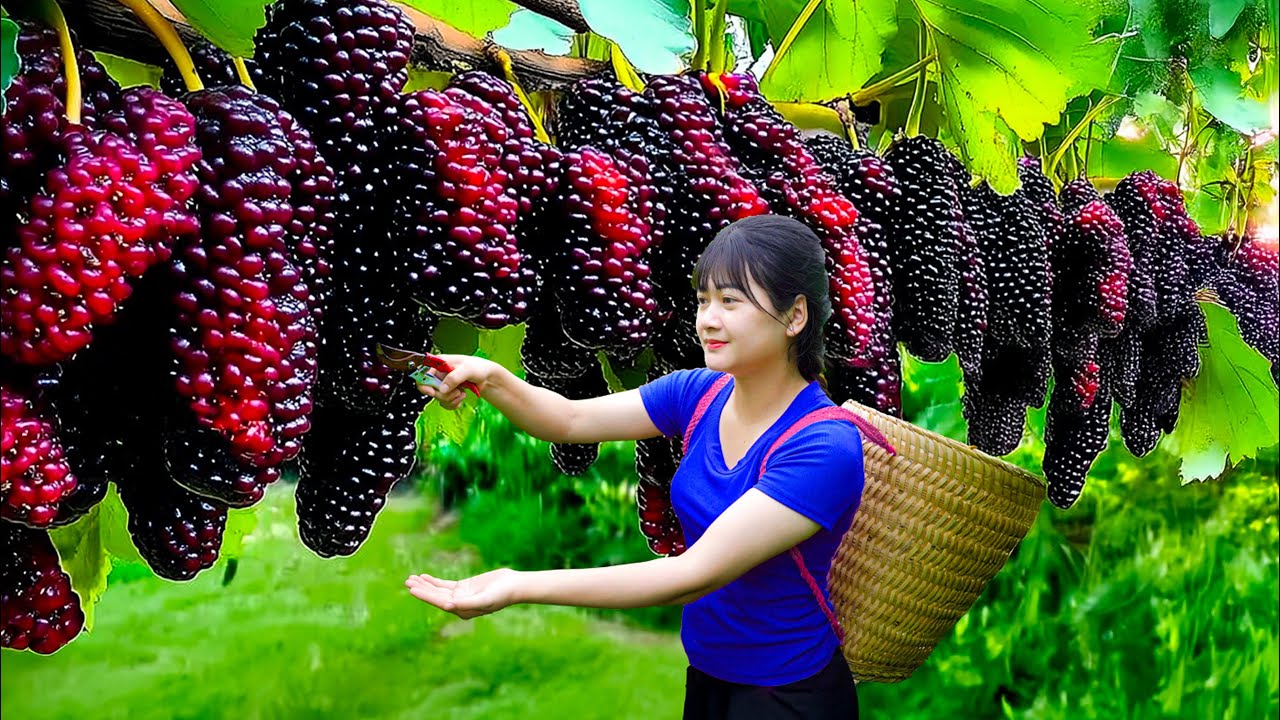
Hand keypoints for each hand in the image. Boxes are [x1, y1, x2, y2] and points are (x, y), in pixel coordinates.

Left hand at [404, 568, 520, 619]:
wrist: (513, 585)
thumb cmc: (501, 595)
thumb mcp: (484, 599)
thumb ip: (466, 603)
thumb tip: (447, 606)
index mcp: (462, 611)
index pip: (439, 602)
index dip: (425, 595)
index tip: (412, 589)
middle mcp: (458, 605)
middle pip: (436, 596)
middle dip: (421, 589)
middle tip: (407, 582)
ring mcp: (460, 595)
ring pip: (438, 590)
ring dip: (425, 584)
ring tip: (410, 578)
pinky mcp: (463, 586)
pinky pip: (444, 584)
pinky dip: (434, 581)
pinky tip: (424, 577)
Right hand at [415, 354, 496, 409]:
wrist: (486, 377)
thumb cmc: (477, 367)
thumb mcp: (467, 370)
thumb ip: (454, 378)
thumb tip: (442, 388)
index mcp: (438, 364)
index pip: (421, 374)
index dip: (424, 384)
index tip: (433, 392)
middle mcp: (438, 374)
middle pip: (429, 390)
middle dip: (444, 394)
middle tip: (456, 391)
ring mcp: (442, 384)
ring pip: (438, 398)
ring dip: (451, 399)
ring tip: (461, 392)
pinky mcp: (447, 393)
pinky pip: (444, 403)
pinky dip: (453, 403)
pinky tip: (461, 397)